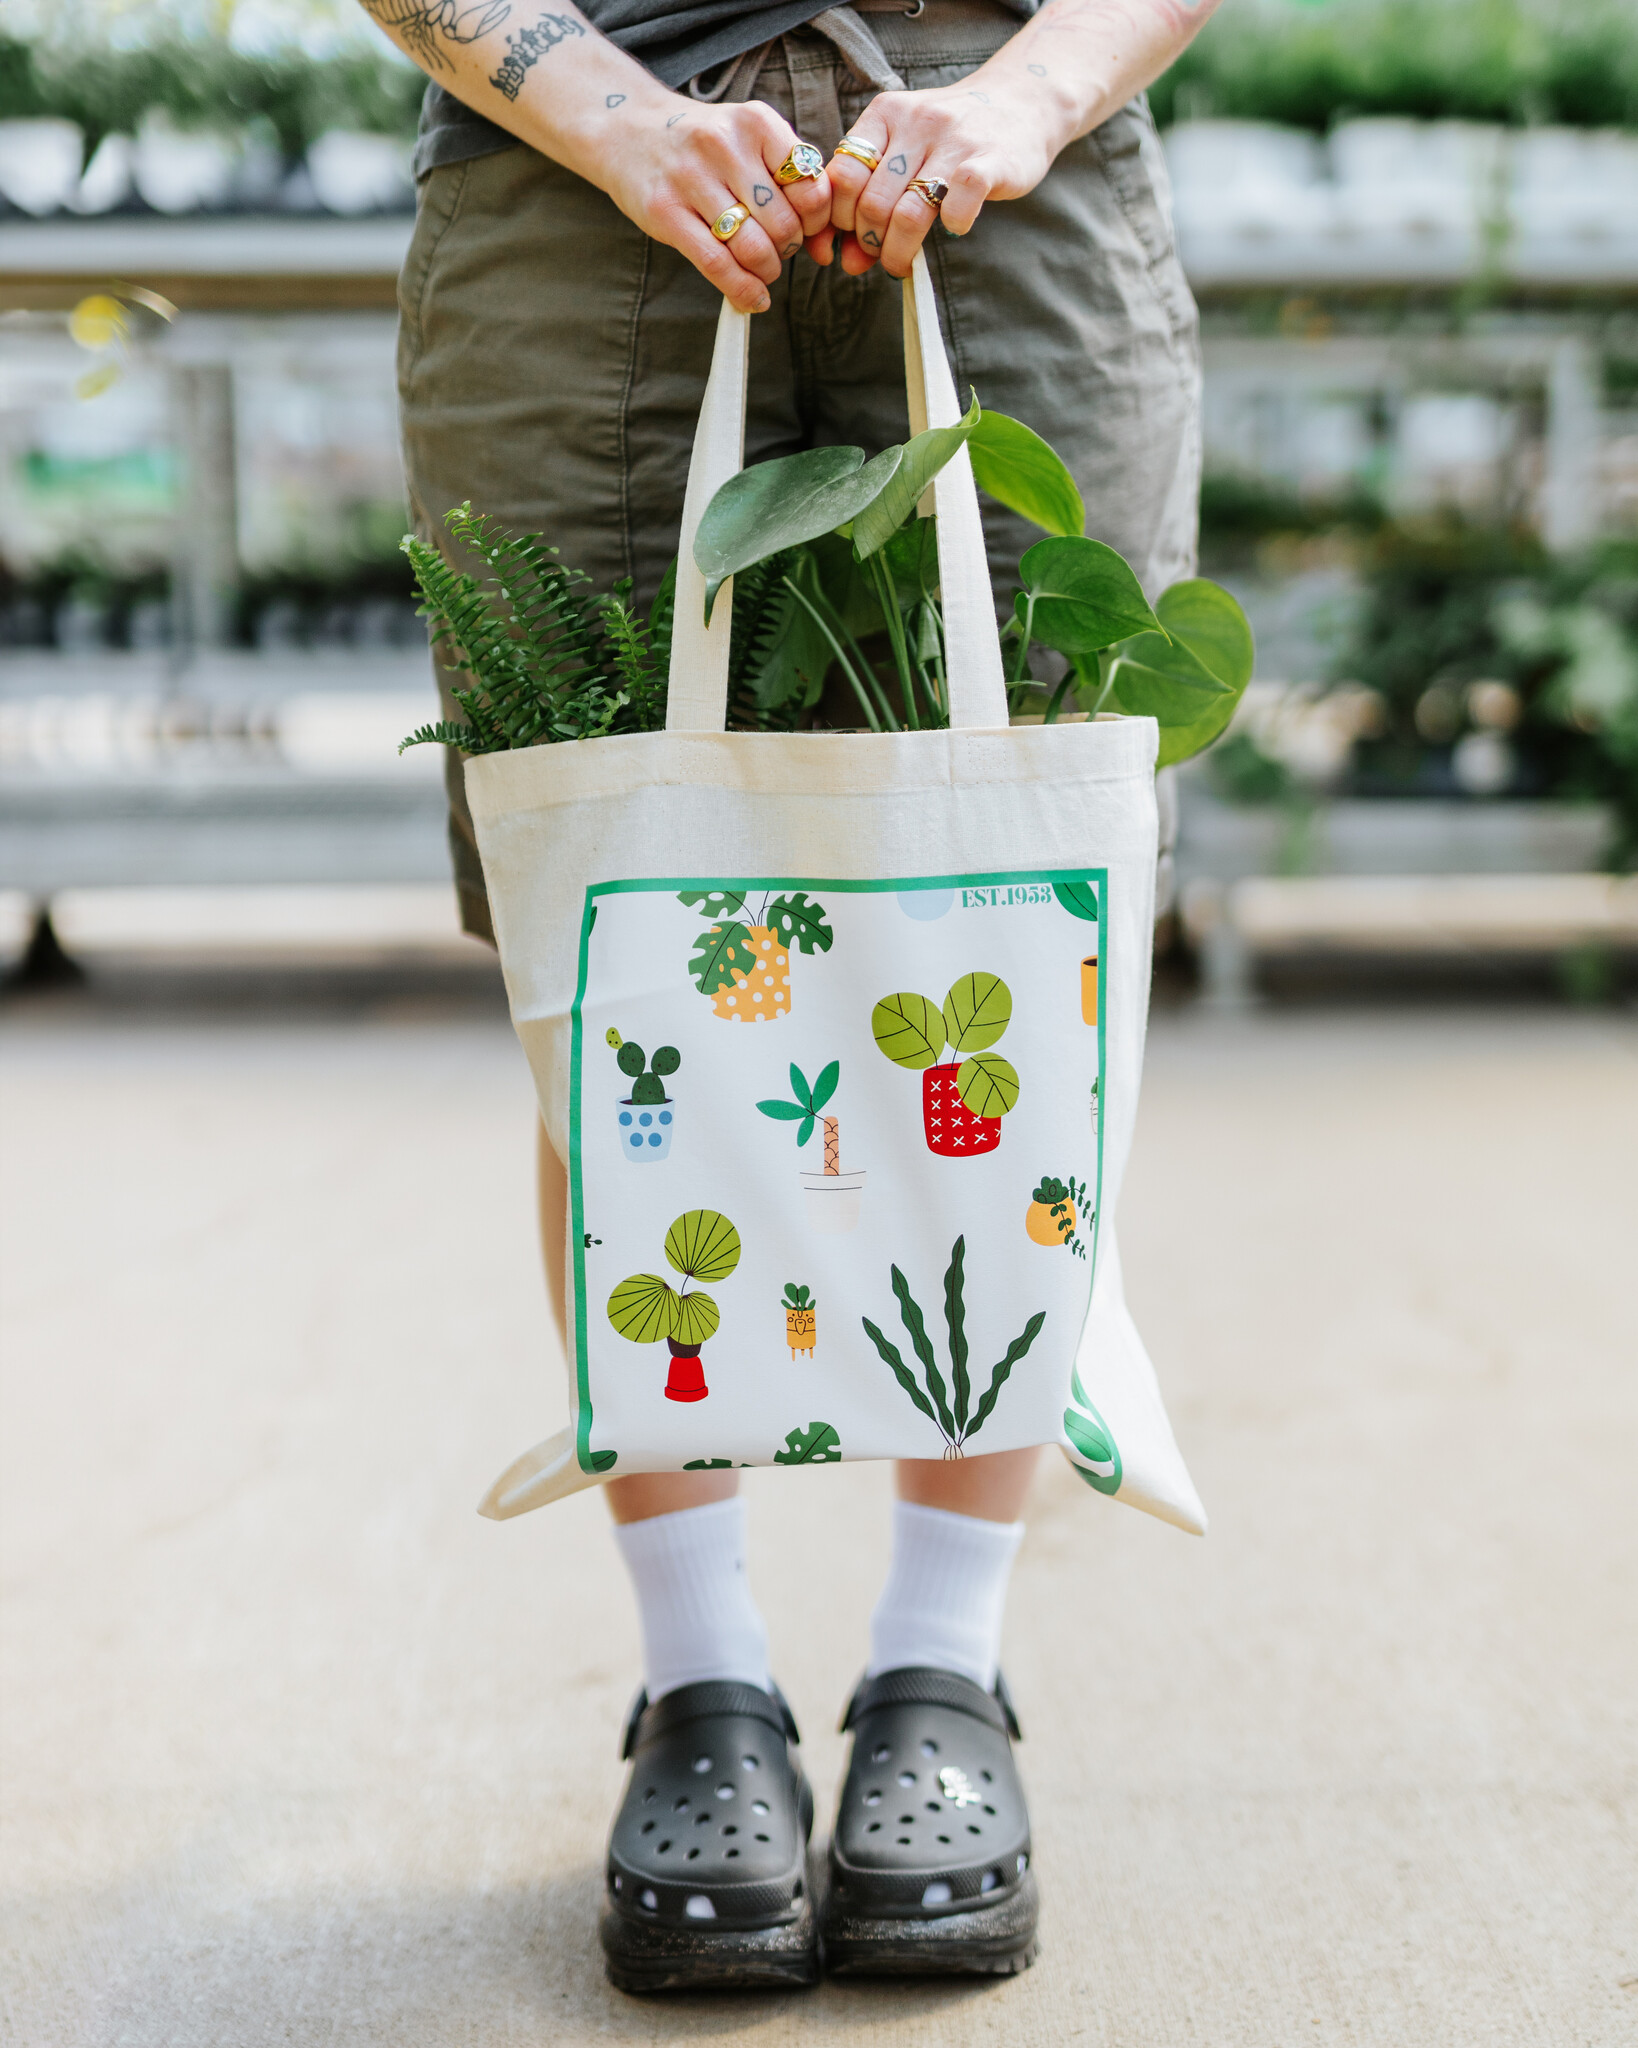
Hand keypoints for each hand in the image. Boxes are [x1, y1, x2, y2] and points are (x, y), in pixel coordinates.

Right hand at [602, 100, 833, 312]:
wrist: (628, 128)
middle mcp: (725, 145)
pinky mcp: (665, 211)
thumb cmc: (702, 144)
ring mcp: (691, 178)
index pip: (811, 187)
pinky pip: (716, 265)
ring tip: (760, 268)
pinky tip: (751, 299)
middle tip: (776, 250)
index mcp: (756, 123)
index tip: (804, 229)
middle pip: (783, 225)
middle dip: (787, 249)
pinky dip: (741, 290)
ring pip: (753, 249)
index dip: (815, 220)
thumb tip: (821, 237)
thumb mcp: (747, 137)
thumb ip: (785, 173)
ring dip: (765, 271)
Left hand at [813, 79, 1060, 277]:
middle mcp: (916, 122)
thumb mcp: (906, 149)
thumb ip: (872, 196)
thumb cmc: (952, 138)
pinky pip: (957, 208)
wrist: (1022, 101)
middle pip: (871, 203)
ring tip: (901, 263)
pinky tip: (954, 227)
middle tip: (880, 255)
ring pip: (907, 215)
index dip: (838, 219)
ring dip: (898, 253)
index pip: (842, 175)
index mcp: (886, 114)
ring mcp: (954, 141)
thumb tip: (847, 261)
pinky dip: (952, 228)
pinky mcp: (989, 161)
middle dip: (868, 242)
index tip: (851, 237)